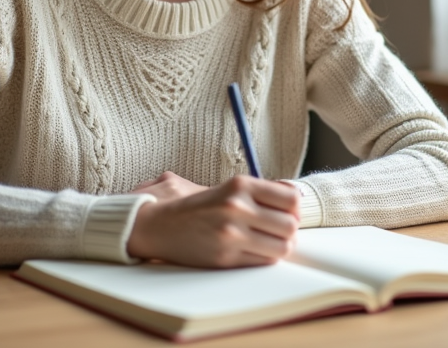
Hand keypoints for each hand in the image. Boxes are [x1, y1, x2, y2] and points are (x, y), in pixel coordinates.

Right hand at [127, 176, 300, 267]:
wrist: (153, 225)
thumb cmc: (189, 205)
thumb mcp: (222, 187)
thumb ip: (256, 189)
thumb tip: (292, 193)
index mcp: (239, 184)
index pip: (291, 198)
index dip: (293, 208)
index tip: (286, 212)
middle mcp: (238, 207)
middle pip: (290, 224)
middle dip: (289, 230)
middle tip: (278, 231)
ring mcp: (231, 234)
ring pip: (282, 247)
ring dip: (279, 247)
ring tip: (268, 244)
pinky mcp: (225, 258)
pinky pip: (263, 262)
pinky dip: (264, 259)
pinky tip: (253, 253)